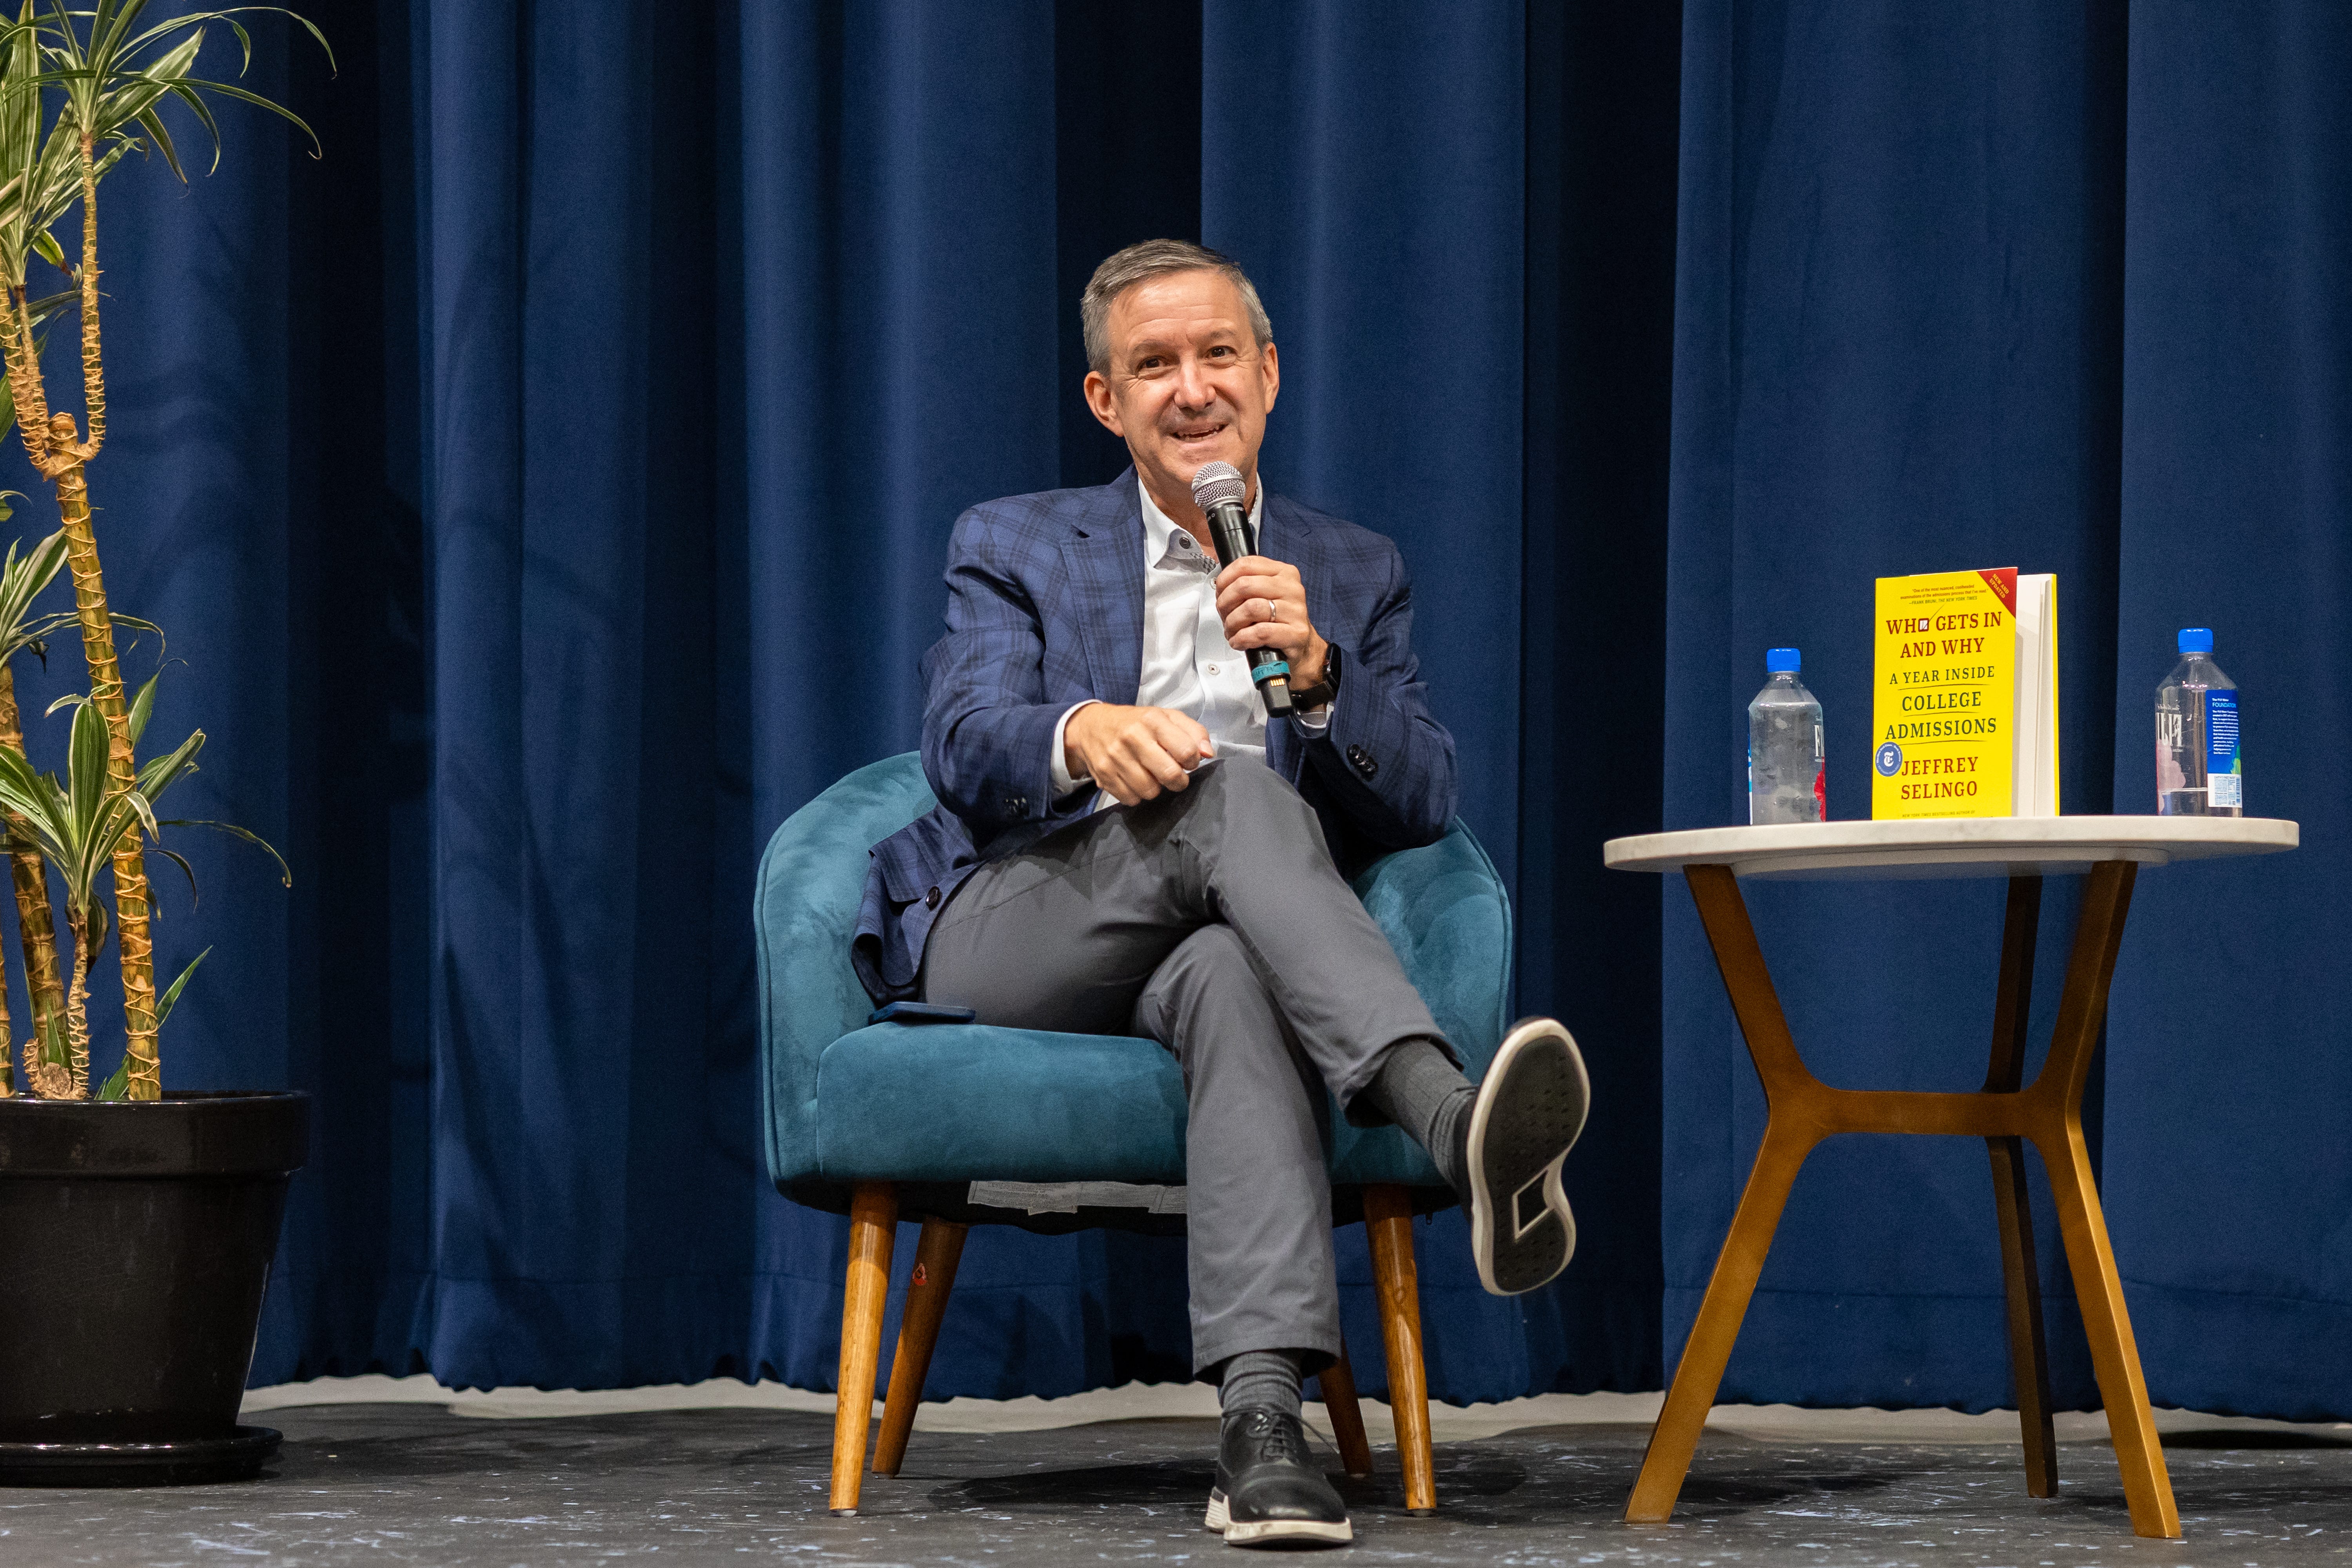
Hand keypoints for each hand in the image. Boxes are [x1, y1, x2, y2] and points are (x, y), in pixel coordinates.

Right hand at [1064, 703, 1213, 805]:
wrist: (1091, 726)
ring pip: (1150, 791)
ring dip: (1156, 788)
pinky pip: (1131, 799)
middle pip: (1170, 775)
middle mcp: (1132, 737)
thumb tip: (1208, 753)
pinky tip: (1135, 779)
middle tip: (1174, 775)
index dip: (1193, 761)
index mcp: (1152, 720)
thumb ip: (1194, 732)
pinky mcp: (1103, 775)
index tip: (1187, 761)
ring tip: (1151, 774)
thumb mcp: (1167, 717)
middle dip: (1178, 781)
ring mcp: (1115, 758)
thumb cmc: (1136, 722)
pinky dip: (1137, 794)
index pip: (1186, 751)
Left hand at [1215, 556, 1327, 689]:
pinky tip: (1239, 642)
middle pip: (1245, 585)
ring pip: (1251, 608)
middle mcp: (1292, 588)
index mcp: (1283, 572)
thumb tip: (1220, 586)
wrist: (1301, 646)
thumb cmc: (1277, 620)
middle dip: (1226, 603)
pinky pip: (1261, 632)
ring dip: (1233, 623)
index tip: (1220, 594)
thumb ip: (1246, 585)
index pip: (1246, 564)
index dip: (1225, 580)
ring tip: (1231, 631)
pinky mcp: (1297, 633)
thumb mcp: (1263, 595)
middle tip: (1224, 616)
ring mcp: (1296, 610)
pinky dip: (1242, 638)